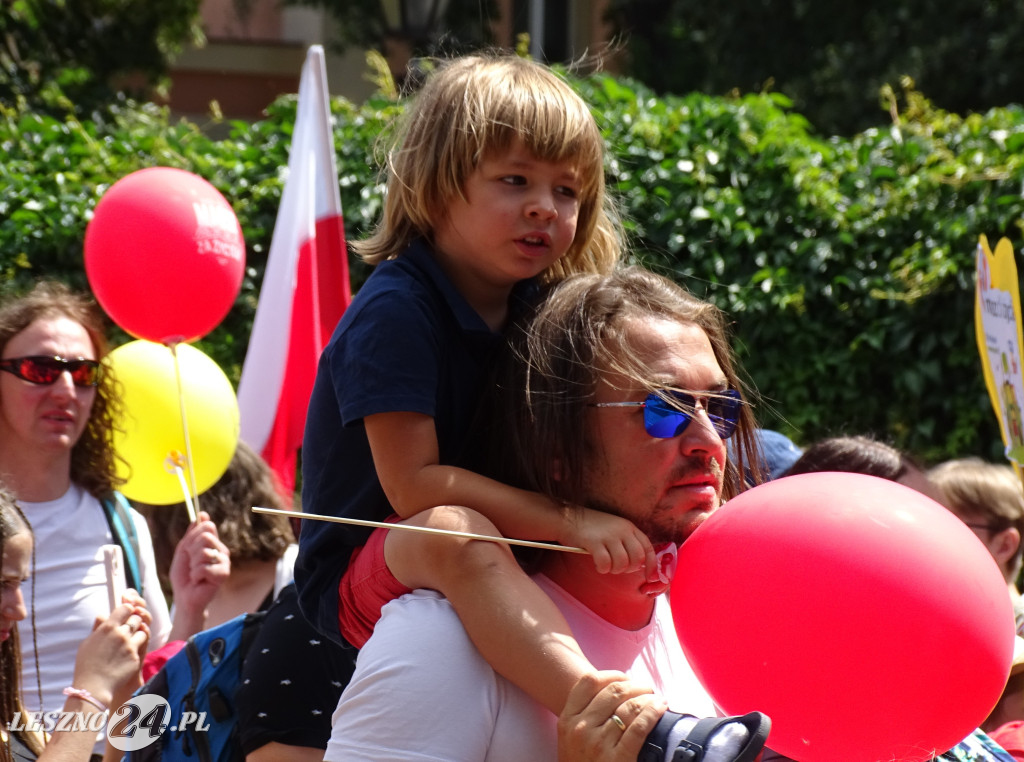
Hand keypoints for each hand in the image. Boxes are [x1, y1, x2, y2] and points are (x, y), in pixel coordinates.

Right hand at [70, 594, 150, 709]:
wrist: (93, 686)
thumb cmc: (87, 665)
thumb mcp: (87, 643)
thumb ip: (98, 627)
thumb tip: (103, 616)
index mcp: (107, 627)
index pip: (126, 608)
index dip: (128, 610)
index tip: (127, 613)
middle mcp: (121, 633)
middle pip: (136, 618)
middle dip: (134, 622)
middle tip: (129, 629)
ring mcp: (130, 645)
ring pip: (143, 631)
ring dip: (138, 635)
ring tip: (129, 643)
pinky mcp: (136, 656)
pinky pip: (141, 647)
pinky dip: (136, 649)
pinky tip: (127, 656)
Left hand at [168, 511, 229, 637]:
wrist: (184, 597)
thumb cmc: (184, 575)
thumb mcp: (183, 551)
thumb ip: (192, 534)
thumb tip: (202, 514)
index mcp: (214, 543)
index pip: (207, 526)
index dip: (194, 536)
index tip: (189, 549)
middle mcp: (222, 550)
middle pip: (206, 537)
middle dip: (192, 551)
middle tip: (192, 564)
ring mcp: (224, 562)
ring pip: (204, 552)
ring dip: (193, 565)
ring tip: (195, 574)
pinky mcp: (223, 574)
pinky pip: (203, 567)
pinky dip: (195, 574)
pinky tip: (199, 580)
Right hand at [557, 671, 666, 761]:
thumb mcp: (572, 739)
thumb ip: (585, 716)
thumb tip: (616, 690)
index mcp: (567, 719)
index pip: (589, 681)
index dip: (611, 674)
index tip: (625, 677)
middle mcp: (580, 728)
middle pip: (613, 690)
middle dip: (635, 685)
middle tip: (647, 689)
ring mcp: (598, 743)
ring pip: (629, 706)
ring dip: (648, 697)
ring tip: (656, 699)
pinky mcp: (618, 757)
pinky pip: (639, 726)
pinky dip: (653, 712)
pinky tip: (661, 707)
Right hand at [559, 506, 655, 578]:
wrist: (567, 518)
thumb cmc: (591, 528)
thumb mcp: (614, 529)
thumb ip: (627, 543)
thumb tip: (640, 565)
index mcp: (629, 527)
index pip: (647, 548)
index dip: (652, 565)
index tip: (649, 577)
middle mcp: (622, 530)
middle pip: (637, 558)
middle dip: (629, 569)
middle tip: (617, 567)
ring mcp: (608, 535)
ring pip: (622, 563)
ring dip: (614, 570)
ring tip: (606, 565)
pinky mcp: (594, 541)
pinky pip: (605, 564)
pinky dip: (602, 569)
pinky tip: (597, 564)